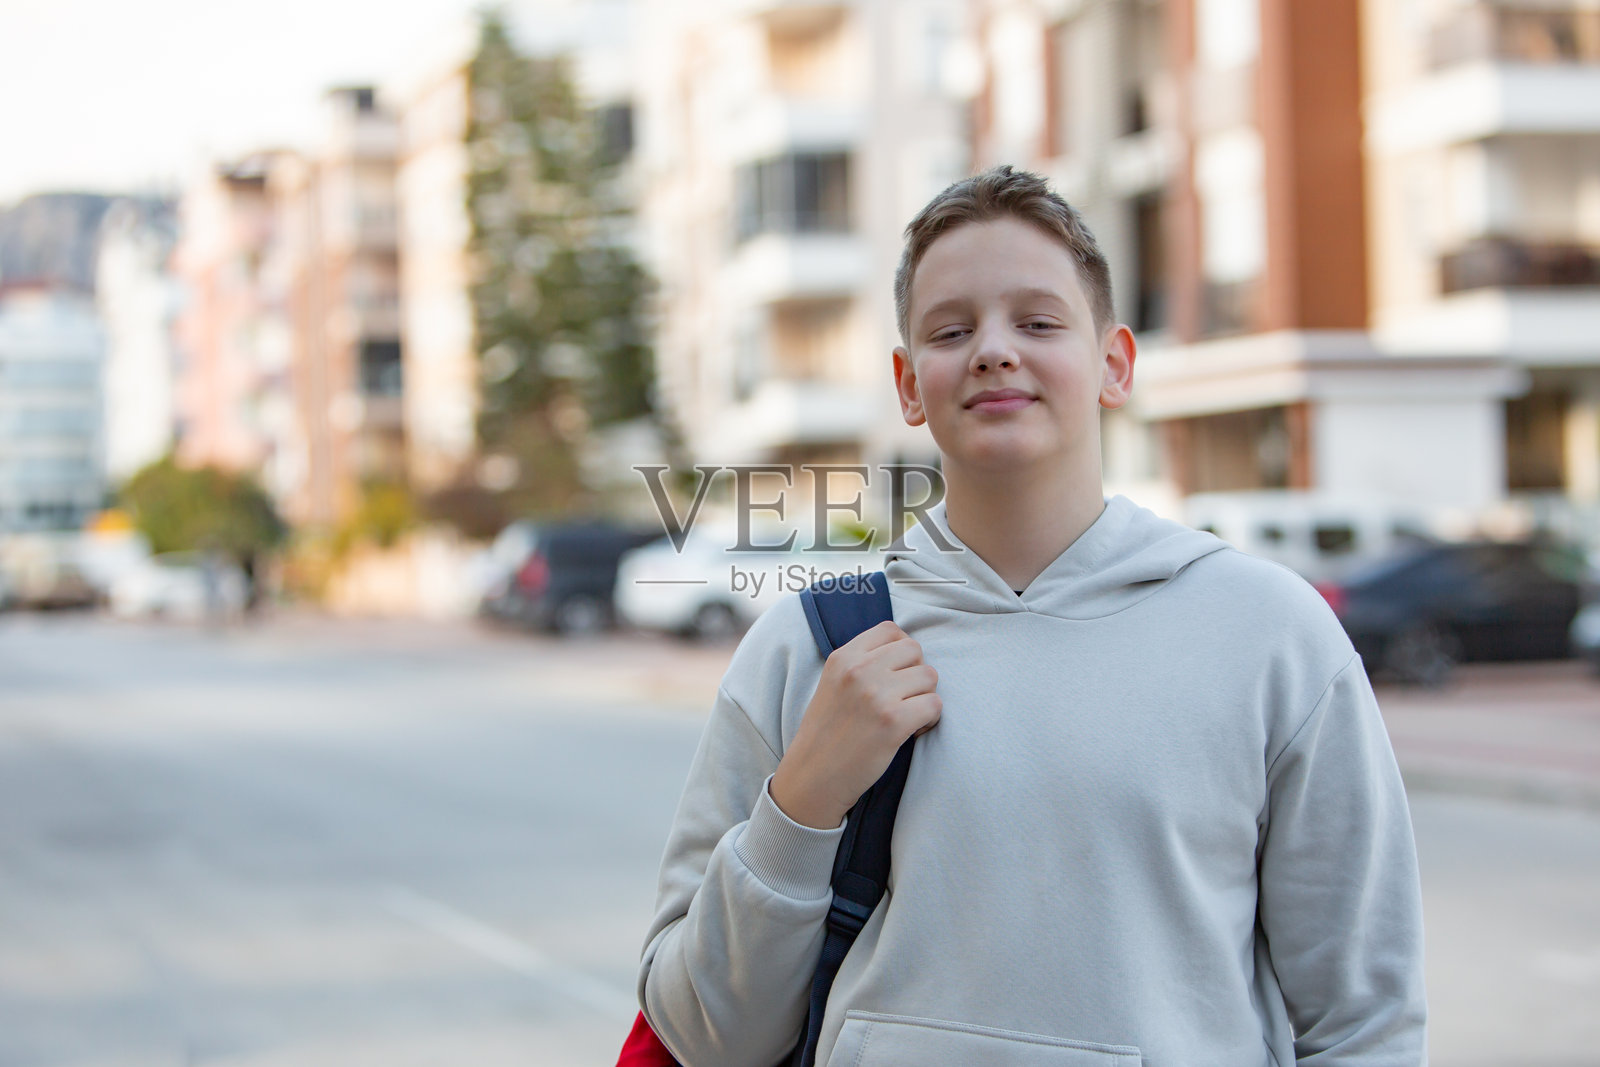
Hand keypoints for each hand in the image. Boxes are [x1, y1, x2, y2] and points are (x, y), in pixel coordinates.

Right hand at [770, 621, 940, 829]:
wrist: (812, 777)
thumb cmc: (826, 733)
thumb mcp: (832, 684)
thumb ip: (861, 662)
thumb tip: (908, 650)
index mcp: (842, 657)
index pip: (890, 630)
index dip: (902, 651)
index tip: (897, 673)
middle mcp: (858, 670)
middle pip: (915, 650)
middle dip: (916, 673)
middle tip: (903, 698)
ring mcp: (876, 695)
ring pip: (929, 676)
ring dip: (925, 697)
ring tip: (906, 716)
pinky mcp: (893, 722)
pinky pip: (934, 705)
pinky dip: (930, 720)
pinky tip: (911, 731)